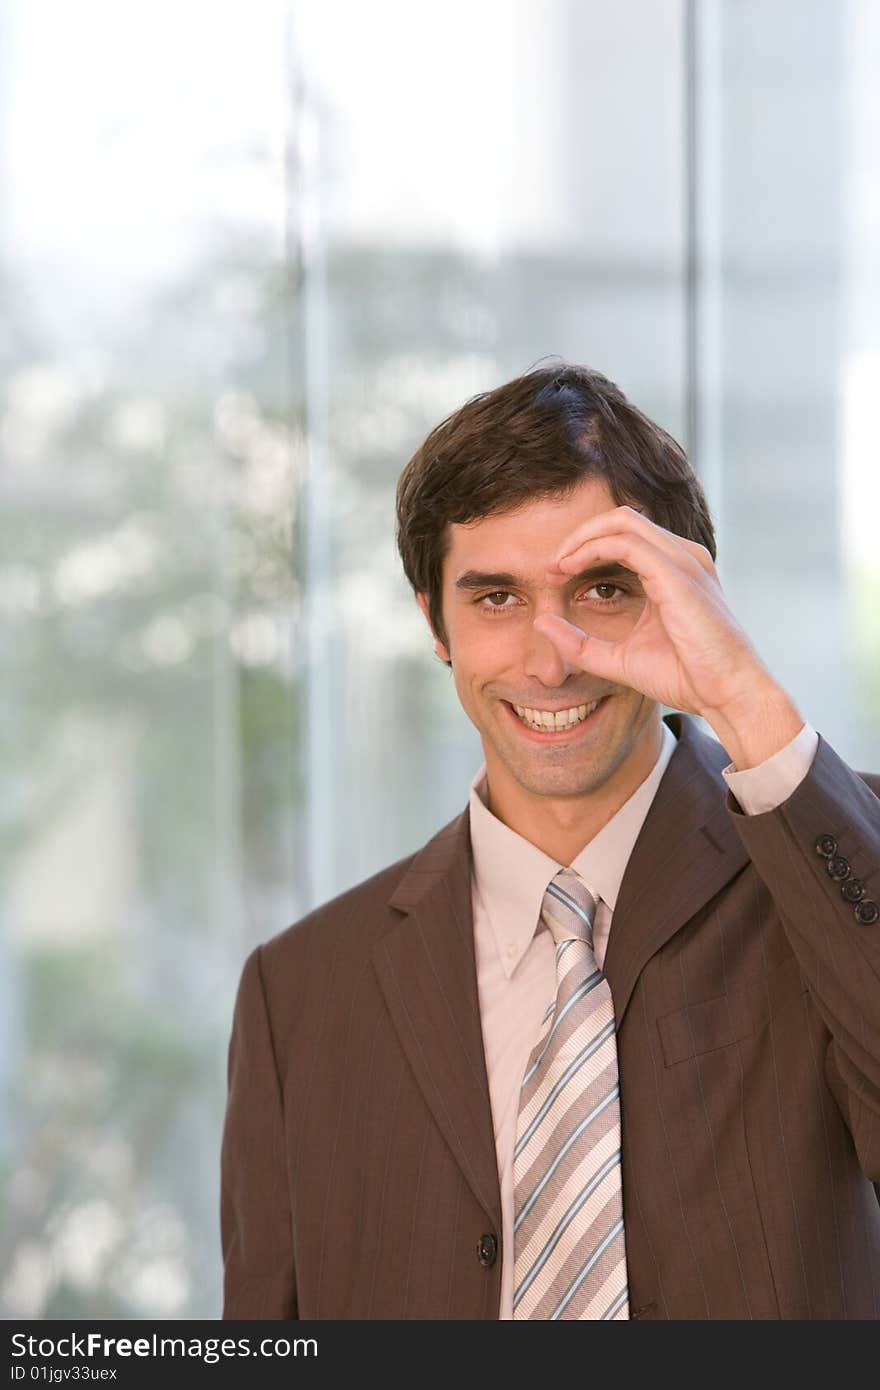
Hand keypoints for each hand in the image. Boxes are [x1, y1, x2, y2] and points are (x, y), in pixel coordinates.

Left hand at [535, 506, 803, 767]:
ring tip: (556, 565)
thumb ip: (579, 644)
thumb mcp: (619, 659)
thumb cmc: (686, 677)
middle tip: (551, 565)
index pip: (624, 536)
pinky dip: (591, 549)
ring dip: (581, 538)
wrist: (727, 693)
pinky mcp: (677, 573)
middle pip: (620, 519)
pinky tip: (570, 568)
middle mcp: (682, 557)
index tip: (556, 573)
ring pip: (621, 521)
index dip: (584, 547)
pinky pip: (625, 542)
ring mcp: (683, 561)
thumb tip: (540, 623)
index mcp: (675, 571)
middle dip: (579, 535)